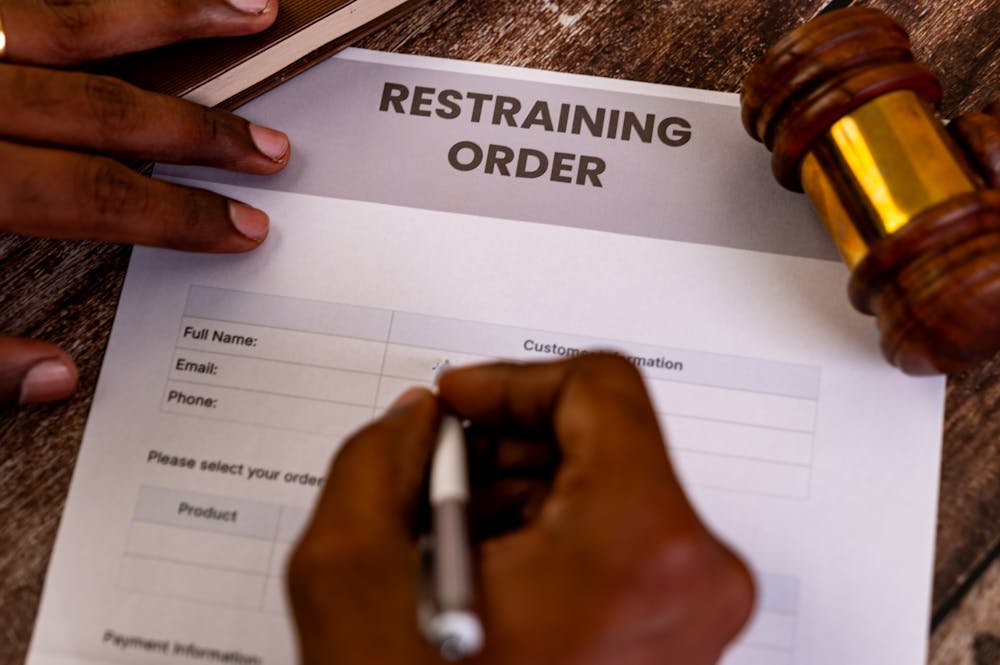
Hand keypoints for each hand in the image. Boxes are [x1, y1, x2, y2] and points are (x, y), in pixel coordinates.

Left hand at [1, 0, 289, 404]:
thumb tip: (56, 377)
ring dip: (172, 17)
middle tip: (267, 149)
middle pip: (107, 110)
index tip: (241, 229)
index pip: (96, 195)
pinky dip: (102, 2)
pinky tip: (138, 2)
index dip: (179, 214)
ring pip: (76, 20)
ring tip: (246, 10)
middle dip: (201, 132)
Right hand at [289, 354, 753, 664]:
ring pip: (608, 488)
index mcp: (636, 545)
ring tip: (449, 542)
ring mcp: (699, 611)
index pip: (599, 385)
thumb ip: (377, 461)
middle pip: (603, 438)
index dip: (514, 380)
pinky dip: (550, 536)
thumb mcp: (350, 578)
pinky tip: (486, 574)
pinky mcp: (684, 632)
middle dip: (507, 446)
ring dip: (521, 494)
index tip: (462, 402)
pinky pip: (619, 539)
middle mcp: (694, 576)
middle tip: (436, 476)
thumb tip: (420, 422)